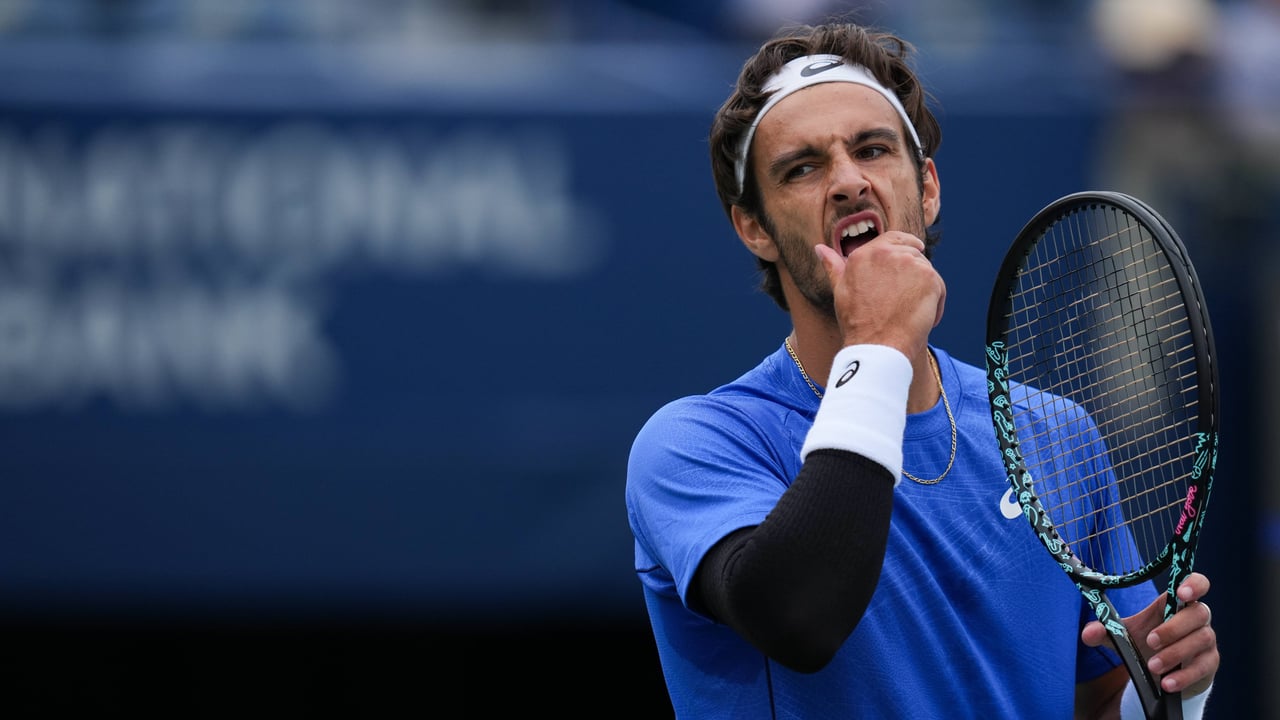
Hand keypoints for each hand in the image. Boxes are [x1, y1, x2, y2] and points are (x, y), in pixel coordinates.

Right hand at [814, 232, 944, 357]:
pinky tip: (924, 318)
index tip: (915, 249)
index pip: (893, 238)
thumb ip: (833, 265)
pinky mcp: (929, 277)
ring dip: (924, 290)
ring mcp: (909, 263)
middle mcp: (887, 253)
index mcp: (864, 254)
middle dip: (913, 274)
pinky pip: (938, 286)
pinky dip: (935, 303)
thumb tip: (819, 249)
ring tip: (910, 312)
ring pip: (926, 271)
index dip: (905, 244)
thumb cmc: (857, 322)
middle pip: (912, 253)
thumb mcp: (840, 290)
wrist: (878, 345)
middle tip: (905, 300)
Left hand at [1081, 572, 1217, 696]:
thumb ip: (1106, 631)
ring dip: (1176, 654)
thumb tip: (1088, 633)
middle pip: (1198, 614)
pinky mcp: (1209, 663)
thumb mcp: (1124, 635)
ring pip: (1201, 640)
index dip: (1193, 585)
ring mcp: (1206, 640)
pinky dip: (1184, 676)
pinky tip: (1167, 684)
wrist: (1163, 672)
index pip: (1195, 584)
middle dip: (1174, 628)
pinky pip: (1203, 667)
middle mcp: (1196, 618)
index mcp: (1176, 603)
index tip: (1181, 593)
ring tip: (1153, 666)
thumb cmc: (1146, 643)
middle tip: (1151, 641)